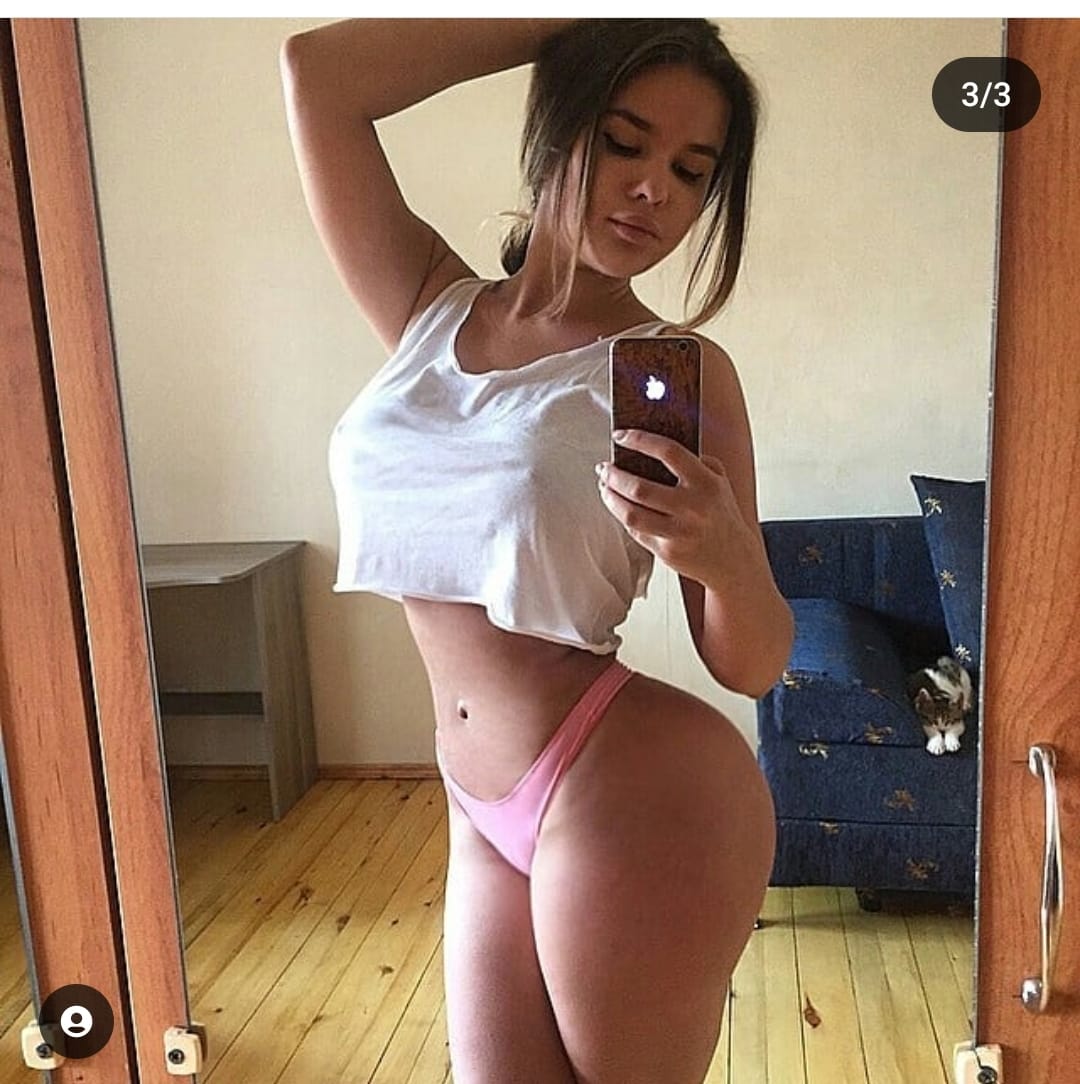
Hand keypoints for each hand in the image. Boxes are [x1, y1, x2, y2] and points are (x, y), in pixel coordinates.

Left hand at [596, 429, 751, 587]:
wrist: (734, 560)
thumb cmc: (720, 514)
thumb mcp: (719, 481)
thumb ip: (696, 460)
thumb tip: (655, 444)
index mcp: (707, 483)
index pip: (669, 452)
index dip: (640, 440)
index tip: (620, 436)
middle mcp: (693, 508)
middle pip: (640, 488)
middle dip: (614, 475)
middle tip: (603, 468)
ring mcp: (679, 533)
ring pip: (631, 514)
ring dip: (610, 498)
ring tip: (604, 487)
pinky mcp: (667, 552)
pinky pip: (636, 531)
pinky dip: (623, 516)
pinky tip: (619, 506)